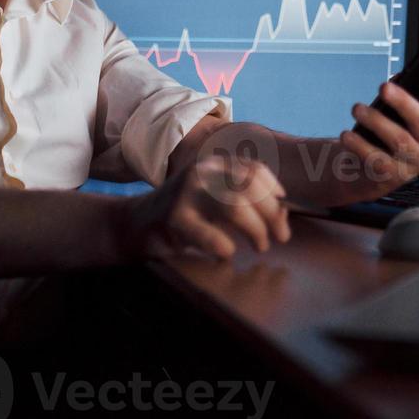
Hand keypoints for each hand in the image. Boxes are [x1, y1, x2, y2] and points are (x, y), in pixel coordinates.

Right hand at [123, 154, 290, 261]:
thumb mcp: (214, 200)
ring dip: (255, 230)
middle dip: (271, 214)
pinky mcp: (174, 218)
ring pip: (234, 207)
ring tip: (260, 246)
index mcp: (214, 165)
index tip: (283, 212)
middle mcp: (201, 172)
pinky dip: (224, 246)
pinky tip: (228, 254)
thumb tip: (283, 216)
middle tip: (281, 237)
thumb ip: (245, 201)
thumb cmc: (185, 216)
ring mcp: (186, 193)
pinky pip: (208, 233)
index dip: (274, 191)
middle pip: (249, 188)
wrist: (135, 225)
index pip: (254, 170)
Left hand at [335, 56, 418, 202]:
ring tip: (356, 108)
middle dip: (402, 101)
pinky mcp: (392, 179)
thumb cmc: (379, 140)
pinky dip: (360, 145)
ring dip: (376, 121)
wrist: (364, 176)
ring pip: (399, 140)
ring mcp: (412, 164)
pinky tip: (347, 135)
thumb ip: (396, 102)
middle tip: (382, 86)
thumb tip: (395, 80)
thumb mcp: (390, 119)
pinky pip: (377, 160)